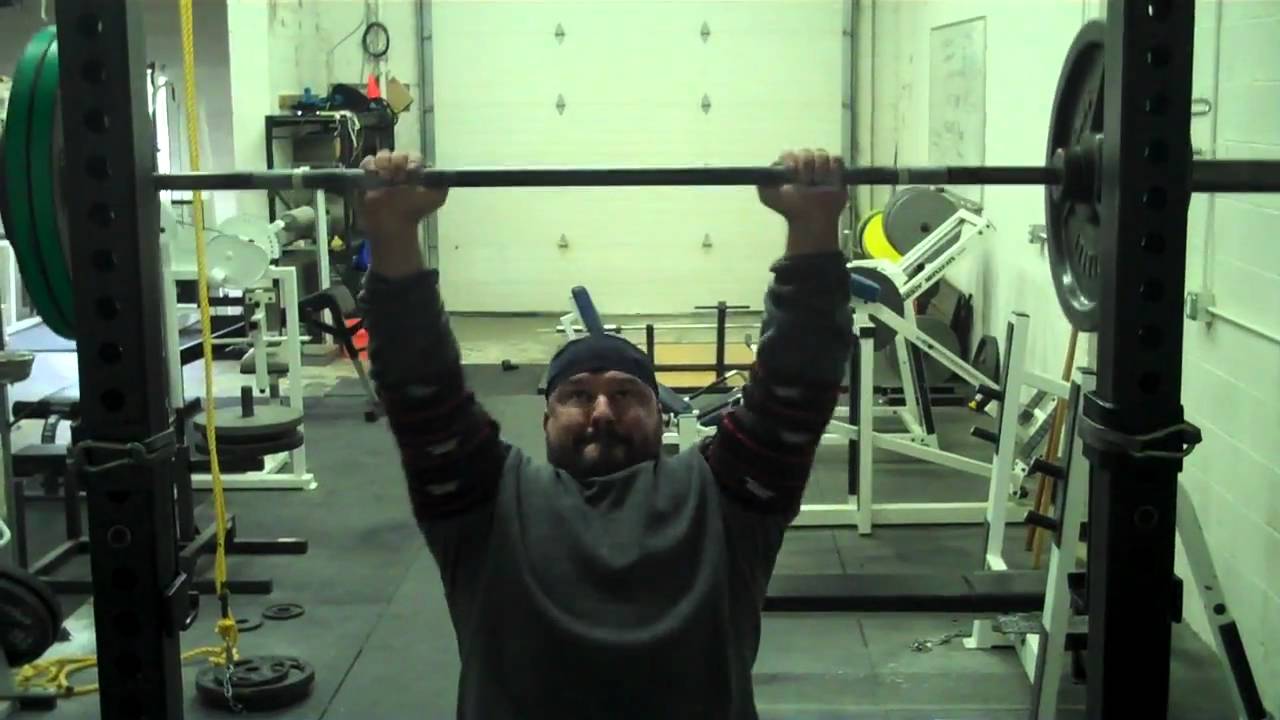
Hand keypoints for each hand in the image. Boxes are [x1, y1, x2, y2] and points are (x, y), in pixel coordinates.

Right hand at [357, 150, 447, 276]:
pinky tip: (375, 178)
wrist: (393, 226)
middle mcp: (399, 168)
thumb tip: (448, 173)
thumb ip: (443, 185)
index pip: (414, 156)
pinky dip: (370, 167)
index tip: (412, 171)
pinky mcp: (367, 175)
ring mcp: (382, 171)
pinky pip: (367, 162)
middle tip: (398, 179)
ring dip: (384, 164)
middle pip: (398, 153)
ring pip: (382, 155)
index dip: (413, 161)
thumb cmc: (414, 212)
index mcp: (415, 170)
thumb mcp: (436, 199)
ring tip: (386, 180)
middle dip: (398, 163)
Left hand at [758, 149, 848, 254]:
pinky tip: (829, 184)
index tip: (791, 174)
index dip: (791, 162)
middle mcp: (804, 162)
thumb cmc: (790, 208)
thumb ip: (761, 182)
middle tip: (805, 184)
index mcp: (788, 165)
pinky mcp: (837, 169)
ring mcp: (821, 164)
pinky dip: (833, 171)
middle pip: (806, 152)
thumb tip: (762, 171)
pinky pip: (836, 160)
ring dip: (819, 172)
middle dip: (805, 169)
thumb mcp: (768, 196)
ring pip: (821, 154)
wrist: (811, 220)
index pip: (789, 153)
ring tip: (817, 187)